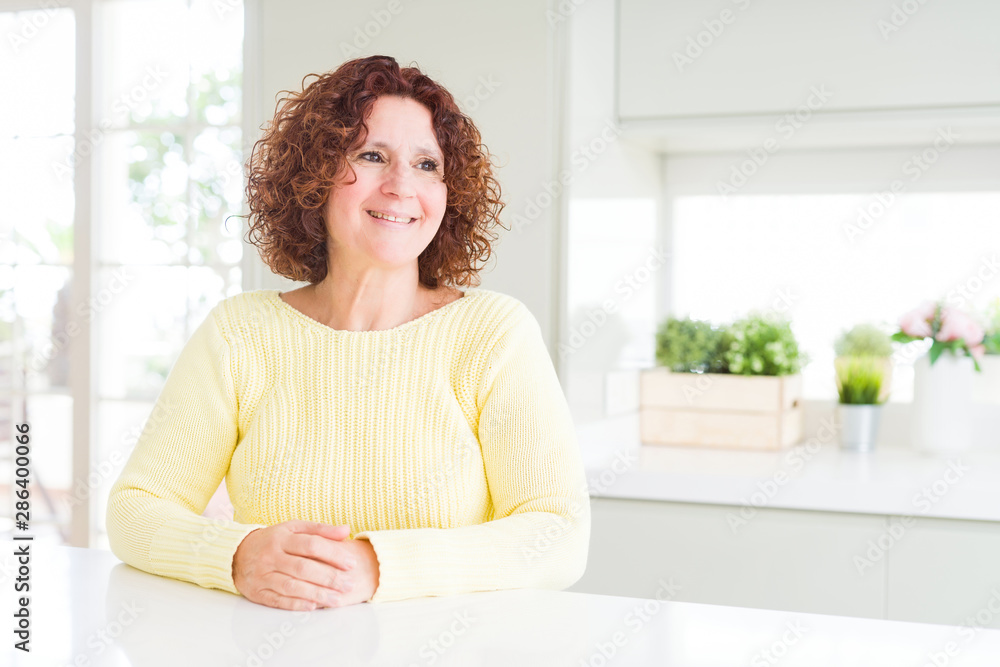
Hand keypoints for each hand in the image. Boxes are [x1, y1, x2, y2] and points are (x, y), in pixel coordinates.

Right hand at [232, 520, 379, 610]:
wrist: (236, 554)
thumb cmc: (273, 540)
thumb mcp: (293, 529)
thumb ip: (320, 530)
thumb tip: (346, 530)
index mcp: (282, 537)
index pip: (311, 545)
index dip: (333, 554)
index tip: (351, 563)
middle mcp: (271, 556)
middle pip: (303, 568)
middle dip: (329, 577)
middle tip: (348, 584)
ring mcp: (263, 575)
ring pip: (292, 586)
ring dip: (316, 594)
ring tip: (336, 600)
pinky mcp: (258, 592)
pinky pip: (278, 600)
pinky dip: (296, 604)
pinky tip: (313, 607)